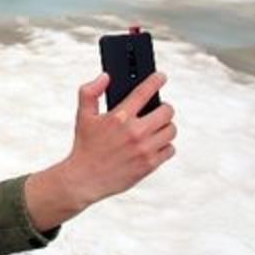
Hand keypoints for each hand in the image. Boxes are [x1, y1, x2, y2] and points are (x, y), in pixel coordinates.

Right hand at [24, 72, 175, 229]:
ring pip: (171, 130)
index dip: (156, 80)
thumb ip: (90, 92)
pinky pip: (170, 149)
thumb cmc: (85, 146)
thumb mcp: (83, 116)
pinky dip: (165, 146)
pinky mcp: (150, 164)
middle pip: (167, 111)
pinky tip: (155, 144)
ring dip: (166, 126)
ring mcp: (144, 149)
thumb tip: (105, 76)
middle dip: (163, 107)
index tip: (161, 77)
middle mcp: (135, 132)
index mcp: (119, 117)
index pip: (144, 91)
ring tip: (157, 127)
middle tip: (158, 110)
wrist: (84, 179)